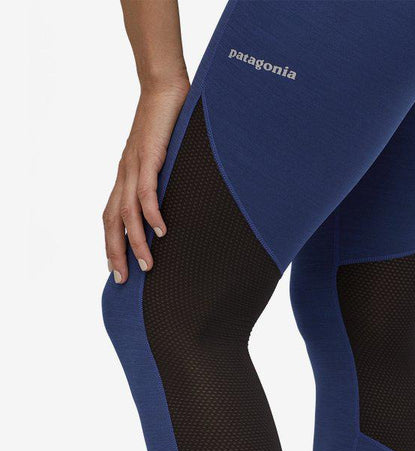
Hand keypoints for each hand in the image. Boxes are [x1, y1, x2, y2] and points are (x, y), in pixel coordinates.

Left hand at [103, 80, 188, 282]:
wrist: (165, 86)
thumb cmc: (168, 121)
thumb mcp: (166, 157)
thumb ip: (167, 177)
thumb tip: (182, 197)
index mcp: (127, 176)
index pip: (111, 215)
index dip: (111, 242)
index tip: (117, 267)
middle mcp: (125, 174)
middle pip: (111, 220)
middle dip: (115, 252)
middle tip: (122, 279)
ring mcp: (134, 166)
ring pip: (126, 212)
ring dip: (134, 242)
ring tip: (146, 266)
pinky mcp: (148, 156)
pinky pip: (146, 191)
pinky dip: (151, 214)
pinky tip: (160, 232)